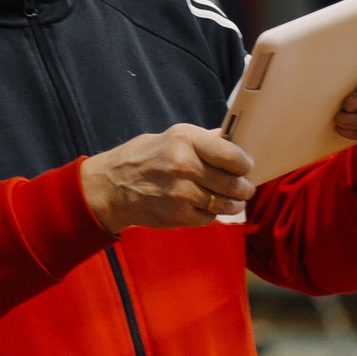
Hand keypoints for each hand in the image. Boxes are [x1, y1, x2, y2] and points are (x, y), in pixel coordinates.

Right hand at [81, 123, 256, 232]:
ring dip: (233, 204)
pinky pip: (208, 218)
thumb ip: (204, 140)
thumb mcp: (172, 137)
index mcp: (185, 139)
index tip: (246, 167)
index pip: (232, 156)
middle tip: (245, 188)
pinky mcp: (177, 215)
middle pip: (233, 183)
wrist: (111, 187)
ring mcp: (181, 193)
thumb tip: (235, 140)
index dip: (245, 164)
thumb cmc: (143, 158)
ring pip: (224, 204)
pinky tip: (205, 207)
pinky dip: (211, 214)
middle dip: (244, 188)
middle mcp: (184, 165)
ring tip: (233, 201)